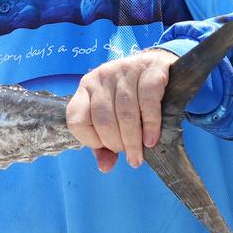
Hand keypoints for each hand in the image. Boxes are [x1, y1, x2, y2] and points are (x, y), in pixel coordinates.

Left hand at [66, 48, 177, 172]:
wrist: (156, 64)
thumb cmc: (130, 97)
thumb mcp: (112, 117)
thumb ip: (104, 143)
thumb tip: (105, 167)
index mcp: (85, 90)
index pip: (76, 120)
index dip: (90, 140)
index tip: (107, 148)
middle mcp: (100, 77)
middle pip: (103, 119)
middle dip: (116, 144)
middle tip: (129, 154)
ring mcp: (123, 71)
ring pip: (125, 113)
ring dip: (133, 140)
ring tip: (139, 155)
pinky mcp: (148, 70)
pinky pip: (147, 102)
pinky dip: (150, 125)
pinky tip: (151, 139)